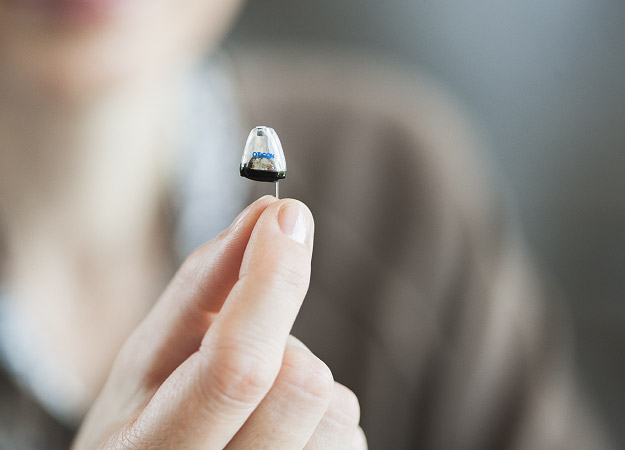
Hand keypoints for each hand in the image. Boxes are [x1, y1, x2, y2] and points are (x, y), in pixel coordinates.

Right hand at [72, 196, 366, 448]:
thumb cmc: (148, 415)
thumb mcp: (152, 356)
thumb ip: (203, 286)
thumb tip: (269, 212)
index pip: (237, 365)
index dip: (271, 281)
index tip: (285, 216)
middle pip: (303, 384)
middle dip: (287, 346)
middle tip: (255, 354)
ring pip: (337, 408)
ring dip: (301, 383)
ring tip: (257, 407)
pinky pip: (350, 433)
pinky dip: (320, 419)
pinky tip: (281, 434)